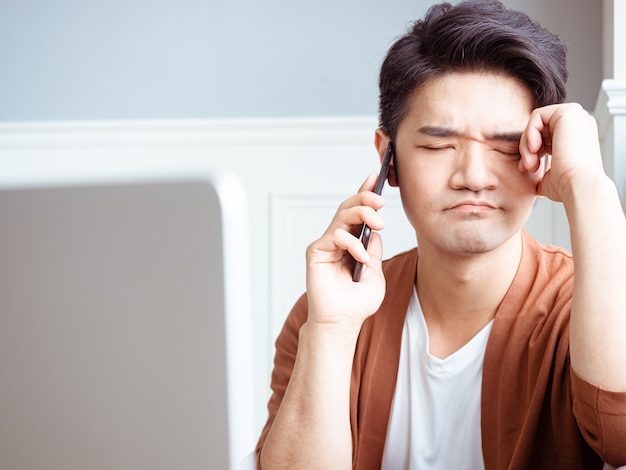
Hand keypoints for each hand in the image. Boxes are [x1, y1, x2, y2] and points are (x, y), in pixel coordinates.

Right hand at [304, 174, 386, 328]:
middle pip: (348, 207)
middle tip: (381, 202)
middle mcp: (337, 240)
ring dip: (362, 213)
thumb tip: (375, 232)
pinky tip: (362, 257)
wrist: (343, 322)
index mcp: (351, 241)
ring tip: (379, 224)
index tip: (376, 177)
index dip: (365, 192)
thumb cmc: (357, 303)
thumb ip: (375, 251)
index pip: (357, 212)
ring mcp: (326, 244)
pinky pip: (336, 236)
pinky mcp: (316, 252)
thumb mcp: (376, 273)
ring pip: (341, 216)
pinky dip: (353, 244)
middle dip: (366, 199)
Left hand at [519, 103, 605, 202]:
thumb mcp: (550, 175)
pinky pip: (537, 116)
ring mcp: (576, 116)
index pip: (544, 136)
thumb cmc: (567, 185)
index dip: (531, 152)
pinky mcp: (568, 112)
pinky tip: (533, 149)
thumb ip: (540, 167)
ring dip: (526, 144)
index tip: (528, 169)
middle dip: (526, 149)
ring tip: (530, 163)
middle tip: (527, 168)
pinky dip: (529, 133)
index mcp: (576, 137)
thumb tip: (527, 170)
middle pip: (539, 128)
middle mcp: (578, 124)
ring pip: (536, 123)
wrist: (578, 186)